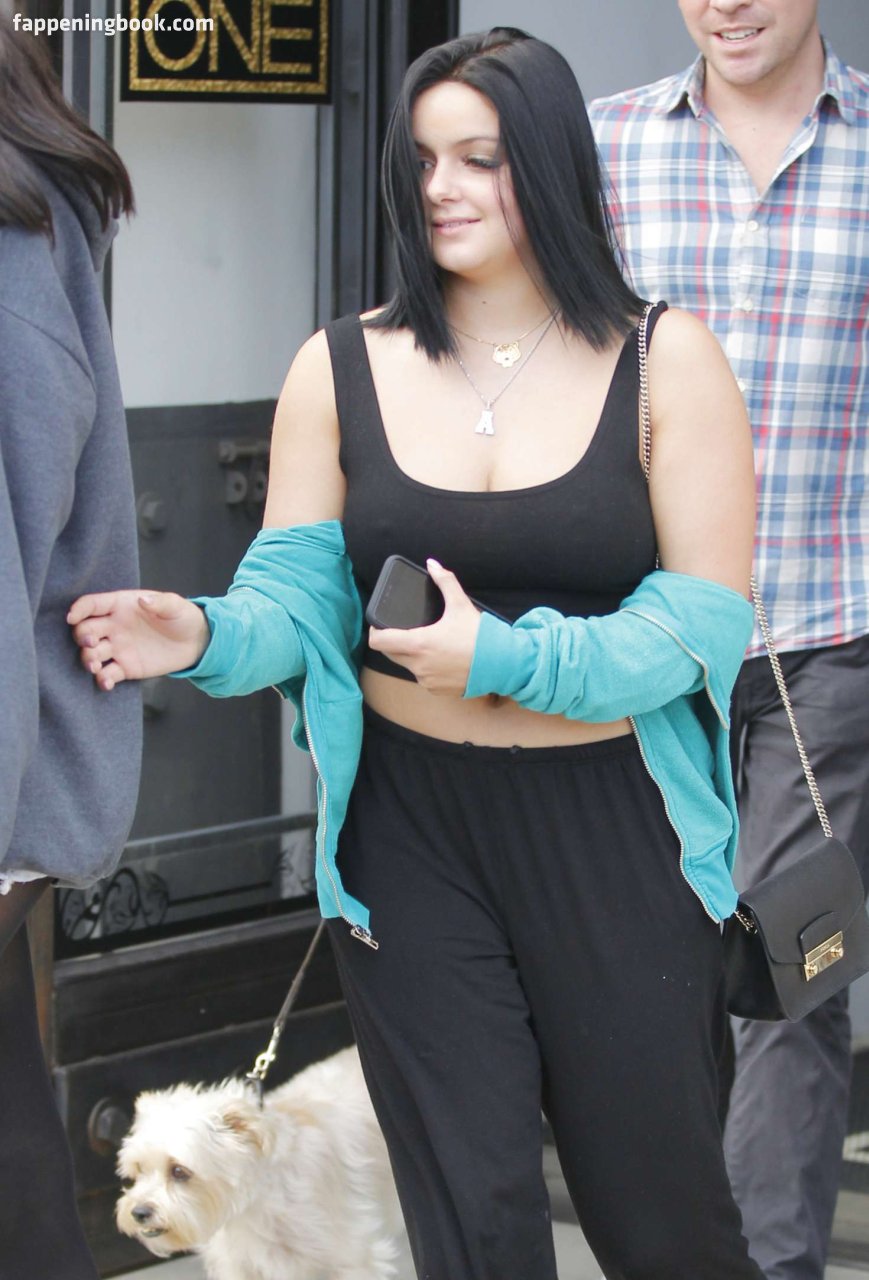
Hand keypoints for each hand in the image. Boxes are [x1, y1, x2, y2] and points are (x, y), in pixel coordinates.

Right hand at [67, 590, 210, 690]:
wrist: (195, 642)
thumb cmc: (182, 617)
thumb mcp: (175, 605)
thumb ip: (159, 602)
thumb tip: (142, 600)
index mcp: (120, 606)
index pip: (92, 605)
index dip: (79, 609)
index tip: (71, 618)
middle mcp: (113, 626)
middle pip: (85, 630)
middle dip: (82, 637)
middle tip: (92, 644)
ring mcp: (117, 648)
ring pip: (91, 654)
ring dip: (88, 660)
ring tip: (95, 667)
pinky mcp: (124, 667)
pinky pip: (106, 675)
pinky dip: (102, 680)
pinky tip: (106, 683)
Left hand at [367, 559, 480, 694]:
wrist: (502, 665)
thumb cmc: (480, 636)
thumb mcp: (461, 604)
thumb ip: (445, 581)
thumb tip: (432, 564)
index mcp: (418, 644)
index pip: (379, 642)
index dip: (375, 631)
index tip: (380, 624)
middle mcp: (418, 665)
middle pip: (390, 653)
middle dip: (394, 642)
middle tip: (406, 630)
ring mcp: (426, 680)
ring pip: (407, 665)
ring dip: (411, 655)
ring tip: (429, 643)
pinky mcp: (436, 690)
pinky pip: (422, 677)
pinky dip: (426, 668)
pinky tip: (441, 659)